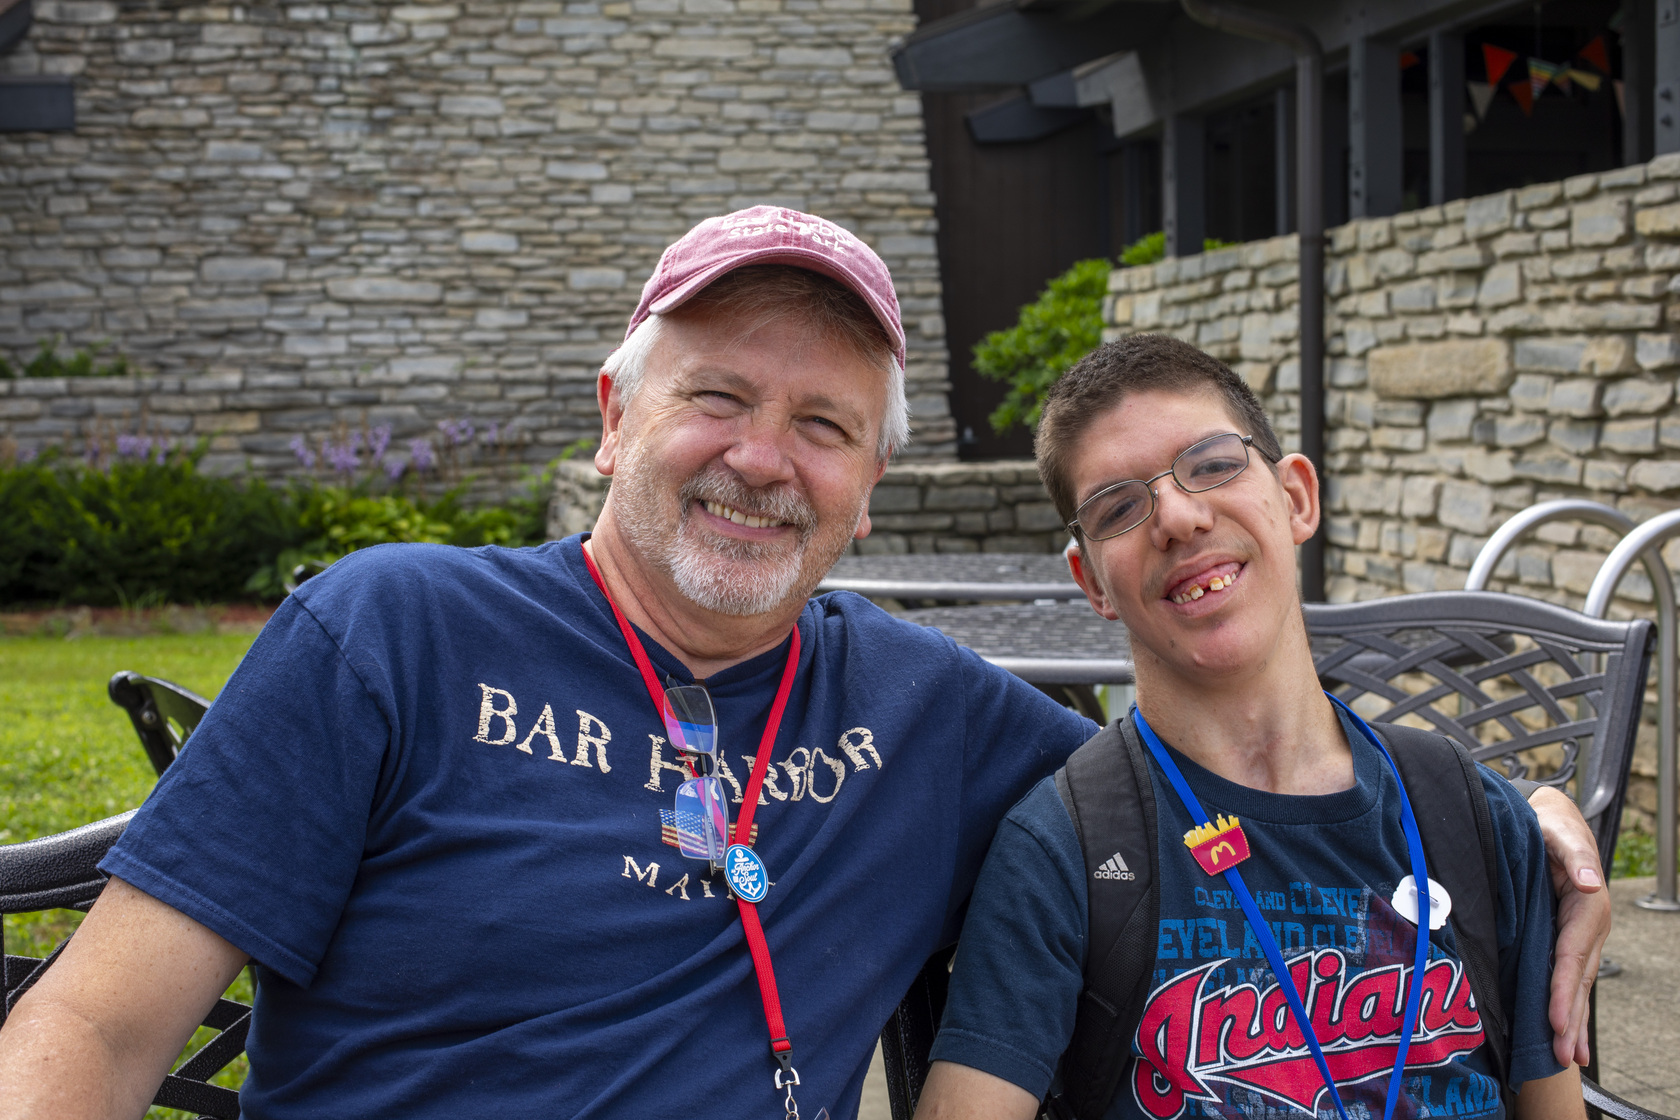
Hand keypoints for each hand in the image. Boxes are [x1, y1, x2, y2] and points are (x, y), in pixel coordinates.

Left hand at [1529, 786, 1608, 1067]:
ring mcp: (1583, 937)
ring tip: (1568, 1058)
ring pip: (1578, 985)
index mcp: (1588, 907)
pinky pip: (1571, 978)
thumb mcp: (1559, 832)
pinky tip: (1566, 1034)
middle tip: (1562, 1056)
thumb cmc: (1551, 826)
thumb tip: (1588, 882)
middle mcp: (1590, 927)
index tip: (1555, 1020)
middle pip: (1579, 980)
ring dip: (1573, 1022)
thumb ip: (1572, 854)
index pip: (1572, 956)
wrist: (1554, 821)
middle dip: (1570, 1019)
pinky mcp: (1570, 940)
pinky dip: (1570, 1007)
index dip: (1563, 989)